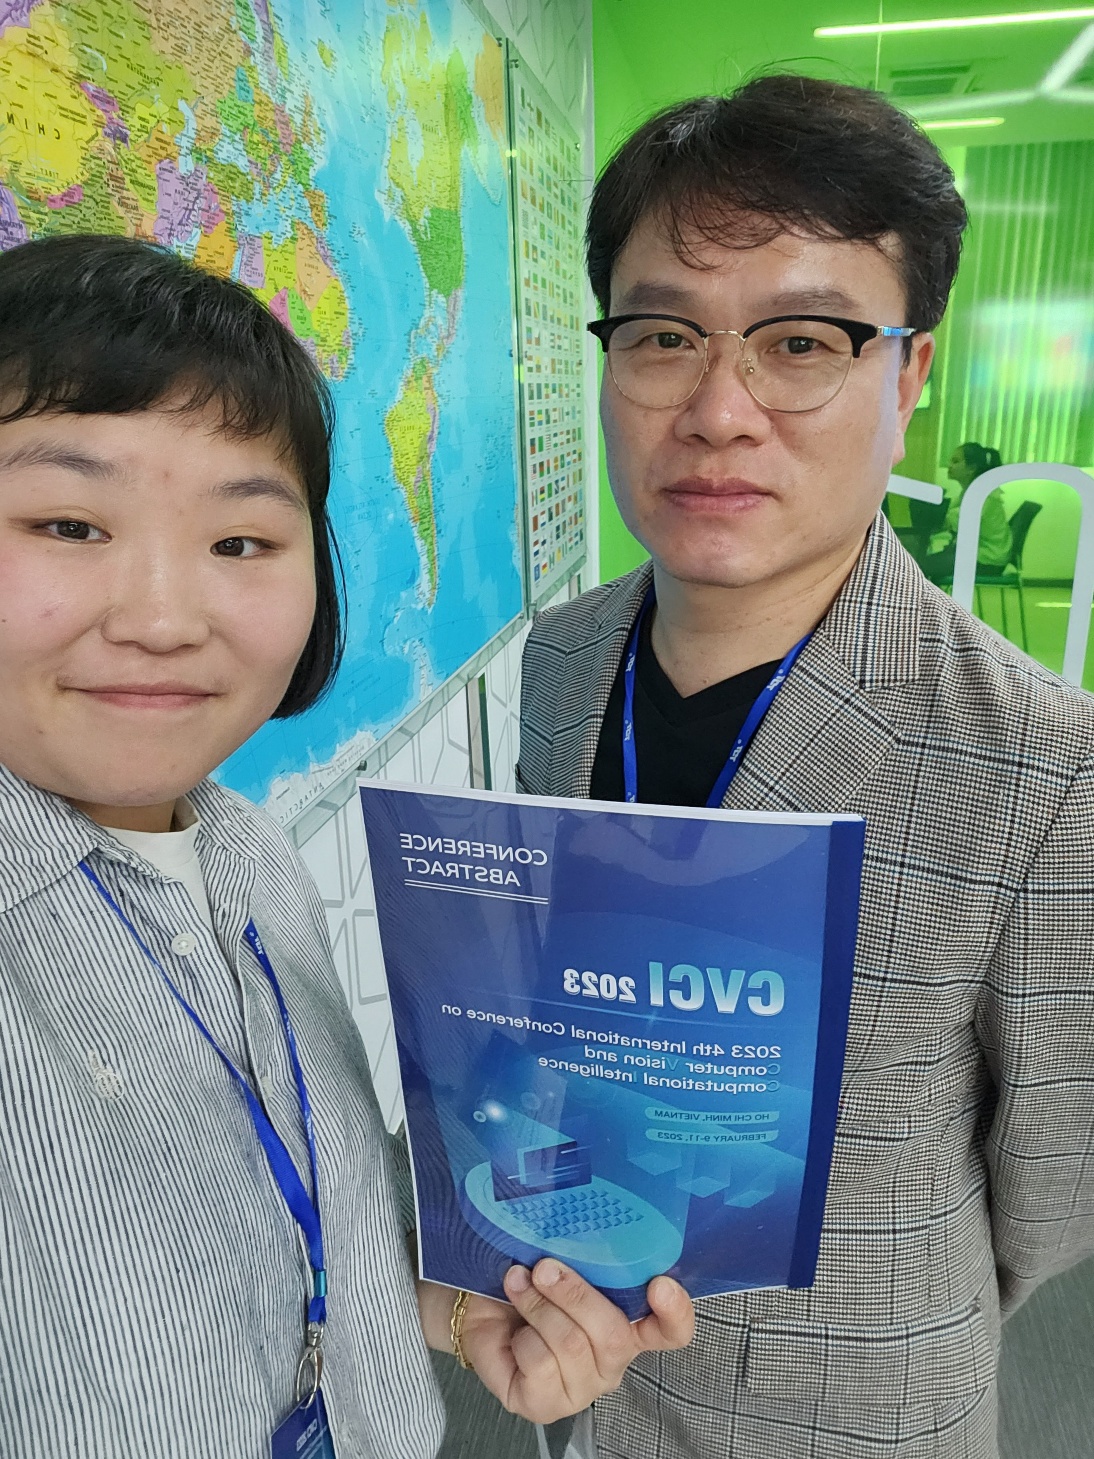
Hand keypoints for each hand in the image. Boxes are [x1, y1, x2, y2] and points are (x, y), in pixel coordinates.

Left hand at [448, 1260, 692, 1423]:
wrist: (482, 1308)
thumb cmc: (528, 1280)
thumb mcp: (562, 1259)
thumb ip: (585, 1255)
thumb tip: (588, 1231)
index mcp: (628, 1323)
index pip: (671, 1330)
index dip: (674, 1312)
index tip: (659, 1283)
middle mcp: (611, 1360)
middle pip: (615, 1336)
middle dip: (576, 1294)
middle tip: (545, 1266)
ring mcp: (581, 1387)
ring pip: (573, 1346)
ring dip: (539, 1306)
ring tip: (518, 1285)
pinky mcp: (545, 1405)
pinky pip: (540, 1364)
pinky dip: (521, 1334)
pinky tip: (512, 1328)